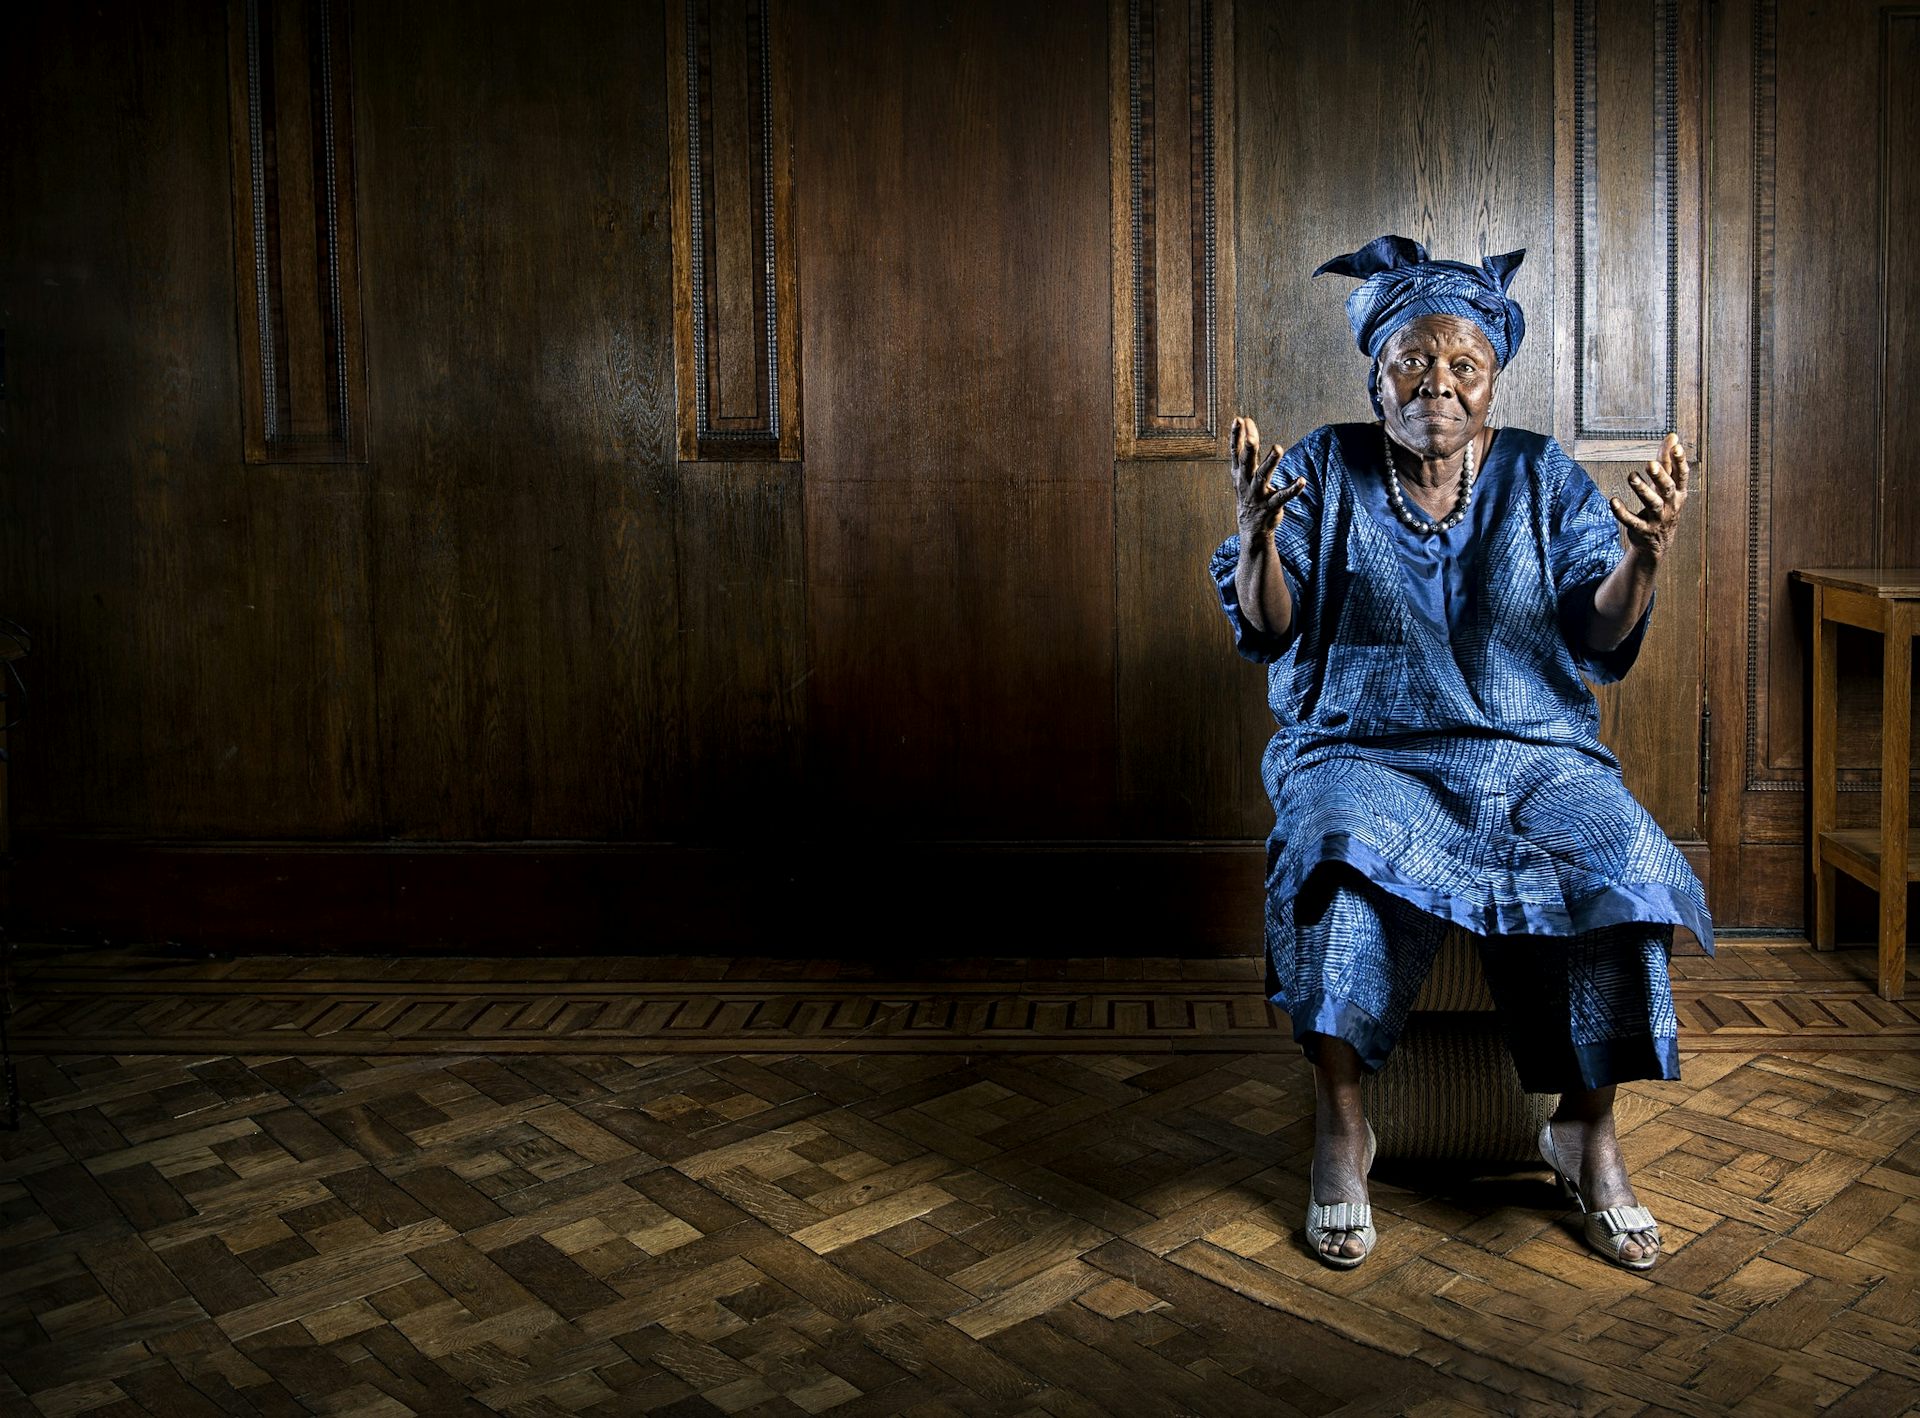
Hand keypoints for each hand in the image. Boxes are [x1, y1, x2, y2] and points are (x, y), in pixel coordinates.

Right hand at [1230, 415, 1305, 544]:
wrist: (1251, 527)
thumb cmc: (1248, 492)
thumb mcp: (1243, 471)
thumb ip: (1246, 446)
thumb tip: (1245, 419)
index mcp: (1239, 473)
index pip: (1235, 452)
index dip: (1236, 436)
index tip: (1239, 419)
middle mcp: (1247, 482)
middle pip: (1247, 463)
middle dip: (1249, 449)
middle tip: (1252, 437)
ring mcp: (1258, 494)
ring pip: (1263, 476)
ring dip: (1271, 462)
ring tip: (1277, 448)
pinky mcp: (1271, 506)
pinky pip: (1283, 496)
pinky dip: (1293, 489)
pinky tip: (1302, 480)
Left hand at [1609, 432, 1689, 560]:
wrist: (1656, 544)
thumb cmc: (1663, 506)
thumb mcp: (1666, 485)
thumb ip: (1667, 461)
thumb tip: (1673, 436)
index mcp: (1678, 493)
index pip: (1682, 476)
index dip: (1680, 462)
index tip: (1677, 447)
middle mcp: (1670, 506)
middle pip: (1668, 489)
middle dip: (1660, 476)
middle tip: (1649, 464)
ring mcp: (1657, 519)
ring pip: (1652, 504)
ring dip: (1642, 490)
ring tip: (1631, 476)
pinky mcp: (1642, 529)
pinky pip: (1632, 520)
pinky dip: (1622, 511)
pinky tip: (1612, 500)